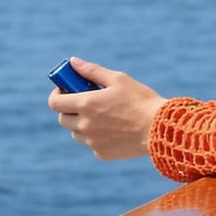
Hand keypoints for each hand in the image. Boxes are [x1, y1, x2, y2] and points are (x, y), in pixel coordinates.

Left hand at [48, 56, 165, 160]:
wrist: (161, 128)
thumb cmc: (141, 100)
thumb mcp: (118, 79)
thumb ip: (92, 70)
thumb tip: (73, 62)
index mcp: (86, 104)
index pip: (55, 102)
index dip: (57, 95)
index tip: (66, 90)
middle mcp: (85, 125)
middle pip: (63, 119)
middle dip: (70, 109)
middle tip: (86, 101)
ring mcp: (92, 142)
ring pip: (76, 132)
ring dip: (82, 123)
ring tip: (104, 116)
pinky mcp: (102, 153)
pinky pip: (92, 143)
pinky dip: (97, 136)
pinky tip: (116, 129)